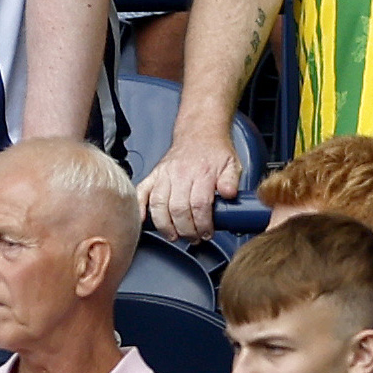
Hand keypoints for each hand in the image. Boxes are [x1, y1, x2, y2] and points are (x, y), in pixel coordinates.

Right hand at [141, 130, 243, 245]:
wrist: (200, 133)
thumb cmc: (215, 152)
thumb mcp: (232, 164)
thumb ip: (231, 181)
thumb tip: (229, 194)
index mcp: (202, 173)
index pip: (199, 205)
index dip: (202, 224)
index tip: (206, 233)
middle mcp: (181, 174)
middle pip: (178, 209)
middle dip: (186, 230)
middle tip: (193, 238)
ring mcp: (165, 175)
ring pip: (159, 205)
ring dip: (166, 226)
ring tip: (174, 236)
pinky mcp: (154, 175)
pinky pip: (141, 192)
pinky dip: (139, 208)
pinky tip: (143, 221)